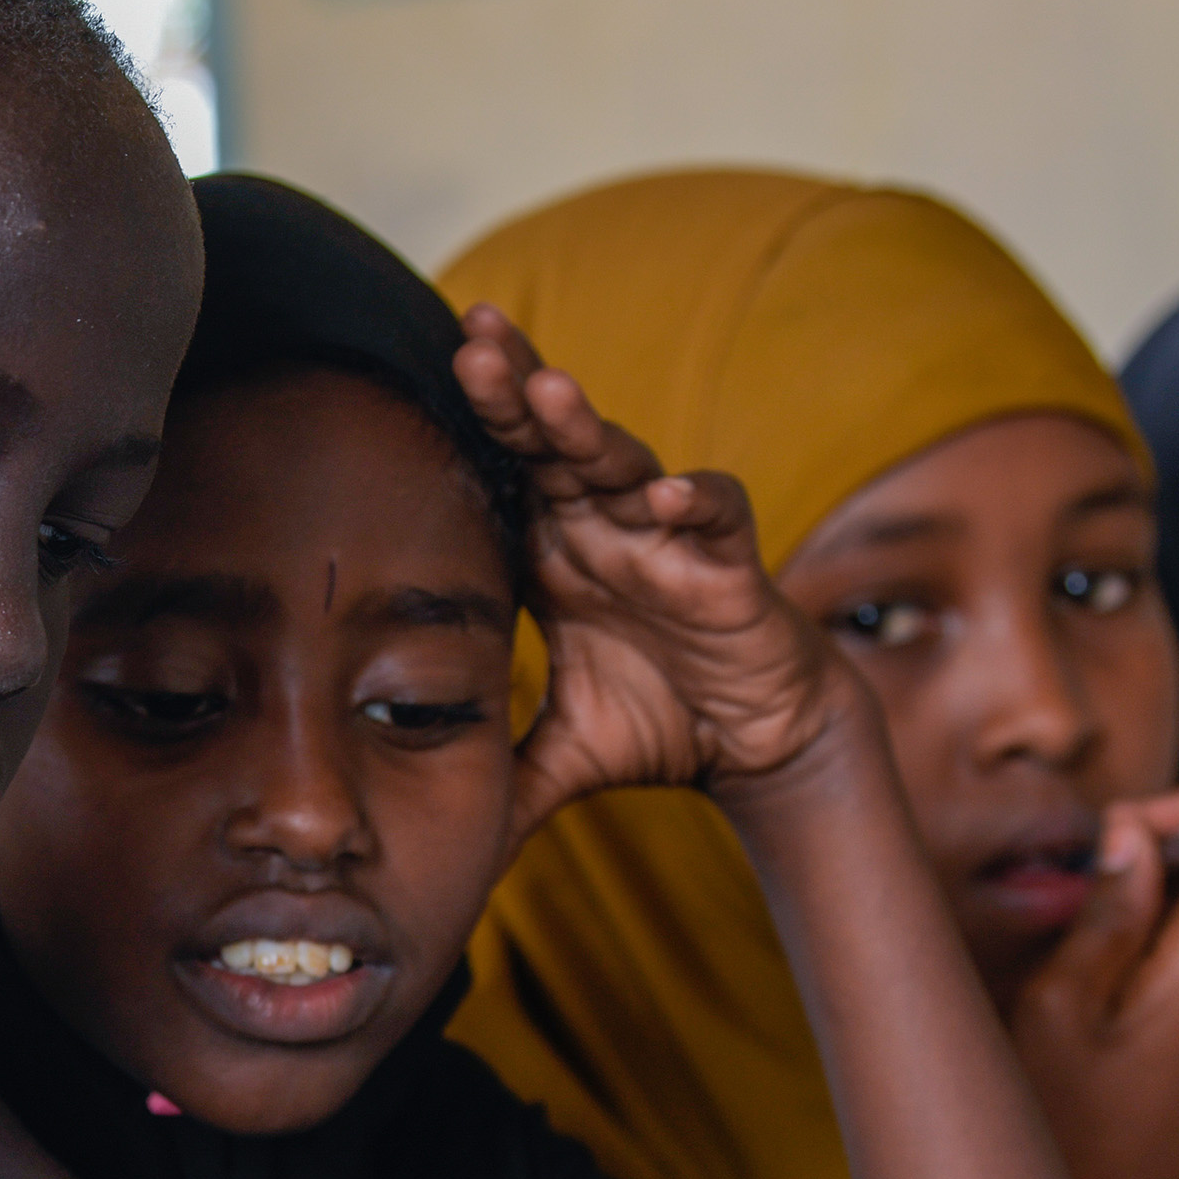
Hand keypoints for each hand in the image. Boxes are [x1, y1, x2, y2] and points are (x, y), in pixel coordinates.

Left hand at [451, 304, 856, 844]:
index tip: (420, 369)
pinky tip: (659, 496)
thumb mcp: (559, 758)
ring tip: (550, 392)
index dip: (472, 424)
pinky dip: (691, 502)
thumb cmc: (658, 725)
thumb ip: (494, 782)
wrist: (758, 747)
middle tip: (473, 340)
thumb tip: (424, 838)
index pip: (506, 473)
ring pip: (625, 464)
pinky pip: (715, 518)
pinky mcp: (729, 568)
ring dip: (586, 429)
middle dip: (517, 391)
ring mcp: (666, 541)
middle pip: (555, 444)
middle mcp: (606, 531)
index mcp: (557, 555)